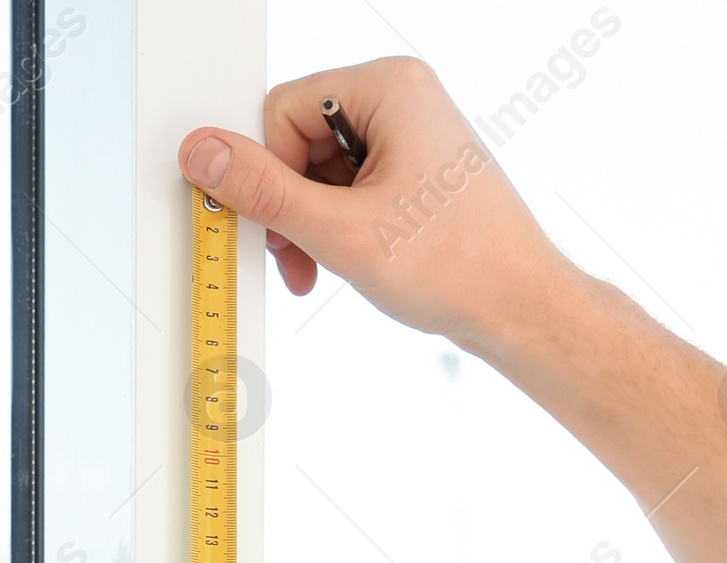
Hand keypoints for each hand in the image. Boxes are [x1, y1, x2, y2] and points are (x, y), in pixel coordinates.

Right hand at [177, 57, 579, 357]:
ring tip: (327, 269)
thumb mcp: (341, 231)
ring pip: (324, 171)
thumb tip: (203, 153)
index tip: (272, 226)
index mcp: (389, 86)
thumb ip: (263, 191)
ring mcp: (412, 136)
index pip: (284, 110)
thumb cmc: (458, 267)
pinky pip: (353, 189)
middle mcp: (403, 99)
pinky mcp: (417, 174)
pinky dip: (341, 230)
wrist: (522, 311)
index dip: (269, 175)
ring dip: (314, 225)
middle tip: (298, 259)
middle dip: (292, 207)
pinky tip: (353, 264)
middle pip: (301, 140)